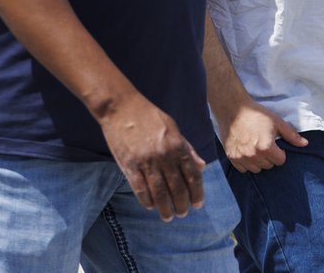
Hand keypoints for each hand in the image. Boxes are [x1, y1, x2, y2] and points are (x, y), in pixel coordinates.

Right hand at [98, 92, 205, 221]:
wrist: (121, 107)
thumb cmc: (149, 115)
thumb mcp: (173, 127)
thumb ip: (188, 148)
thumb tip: (202, 166)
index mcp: (177, 145)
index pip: (192, 176)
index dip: (197, 193)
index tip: (197, 204)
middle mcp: (164, 156)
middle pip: (177, 188)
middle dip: (181, 205)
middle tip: (182, 213)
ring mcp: (146, 161)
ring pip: (159, 193)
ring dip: (165, 208)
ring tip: (167, 217)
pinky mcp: (129, 165)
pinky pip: (140, 189)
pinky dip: (146, 200)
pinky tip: (150, 206)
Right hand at [220, 100, 306, 172]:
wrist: (233, 108)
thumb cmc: (257, 114)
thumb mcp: (277, 122)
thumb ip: (291, 135)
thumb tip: (305, 144)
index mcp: (266, 147)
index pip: (280, 161)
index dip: (280, 152)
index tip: (275, 144)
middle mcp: (254, 155)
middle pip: (269, 166)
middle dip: (270, 157)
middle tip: (265, 144)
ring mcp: (241, 157)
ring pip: (256, 169)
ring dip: (259, 162)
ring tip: (256, 148)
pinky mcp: (232, 157)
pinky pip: (243, 169)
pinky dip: (247, 163)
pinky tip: (247, 152)